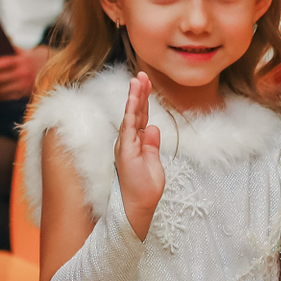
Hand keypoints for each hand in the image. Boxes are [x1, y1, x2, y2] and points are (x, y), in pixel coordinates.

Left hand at [0, 45, 48, 100]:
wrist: (55, 70)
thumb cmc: (34, 59)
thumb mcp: (25, 52)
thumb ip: (10, 49)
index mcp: (22, 61)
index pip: (3, 62)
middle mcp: (23, 73)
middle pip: (0, 78)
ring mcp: (24, 85)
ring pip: (2, 89)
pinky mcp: (25, 94)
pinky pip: (8, 97)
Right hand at [114, 71, 163, 239]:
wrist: (138, 206)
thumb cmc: (145, 189)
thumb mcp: (154, 164)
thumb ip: (152, 146)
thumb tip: (154, 128)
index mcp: (137, 144)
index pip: (141, 118)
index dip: (144, 100)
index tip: (146, 83)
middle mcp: (129, 141)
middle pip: (136, 113)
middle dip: (139, 93)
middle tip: (141, 74)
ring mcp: (126, 144)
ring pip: (131, 115)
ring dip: (134, 97)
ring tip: (138, 79)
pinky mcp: (125, 149)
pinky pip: (129, 126)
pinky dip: (132, 110)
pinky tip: (135, 98)